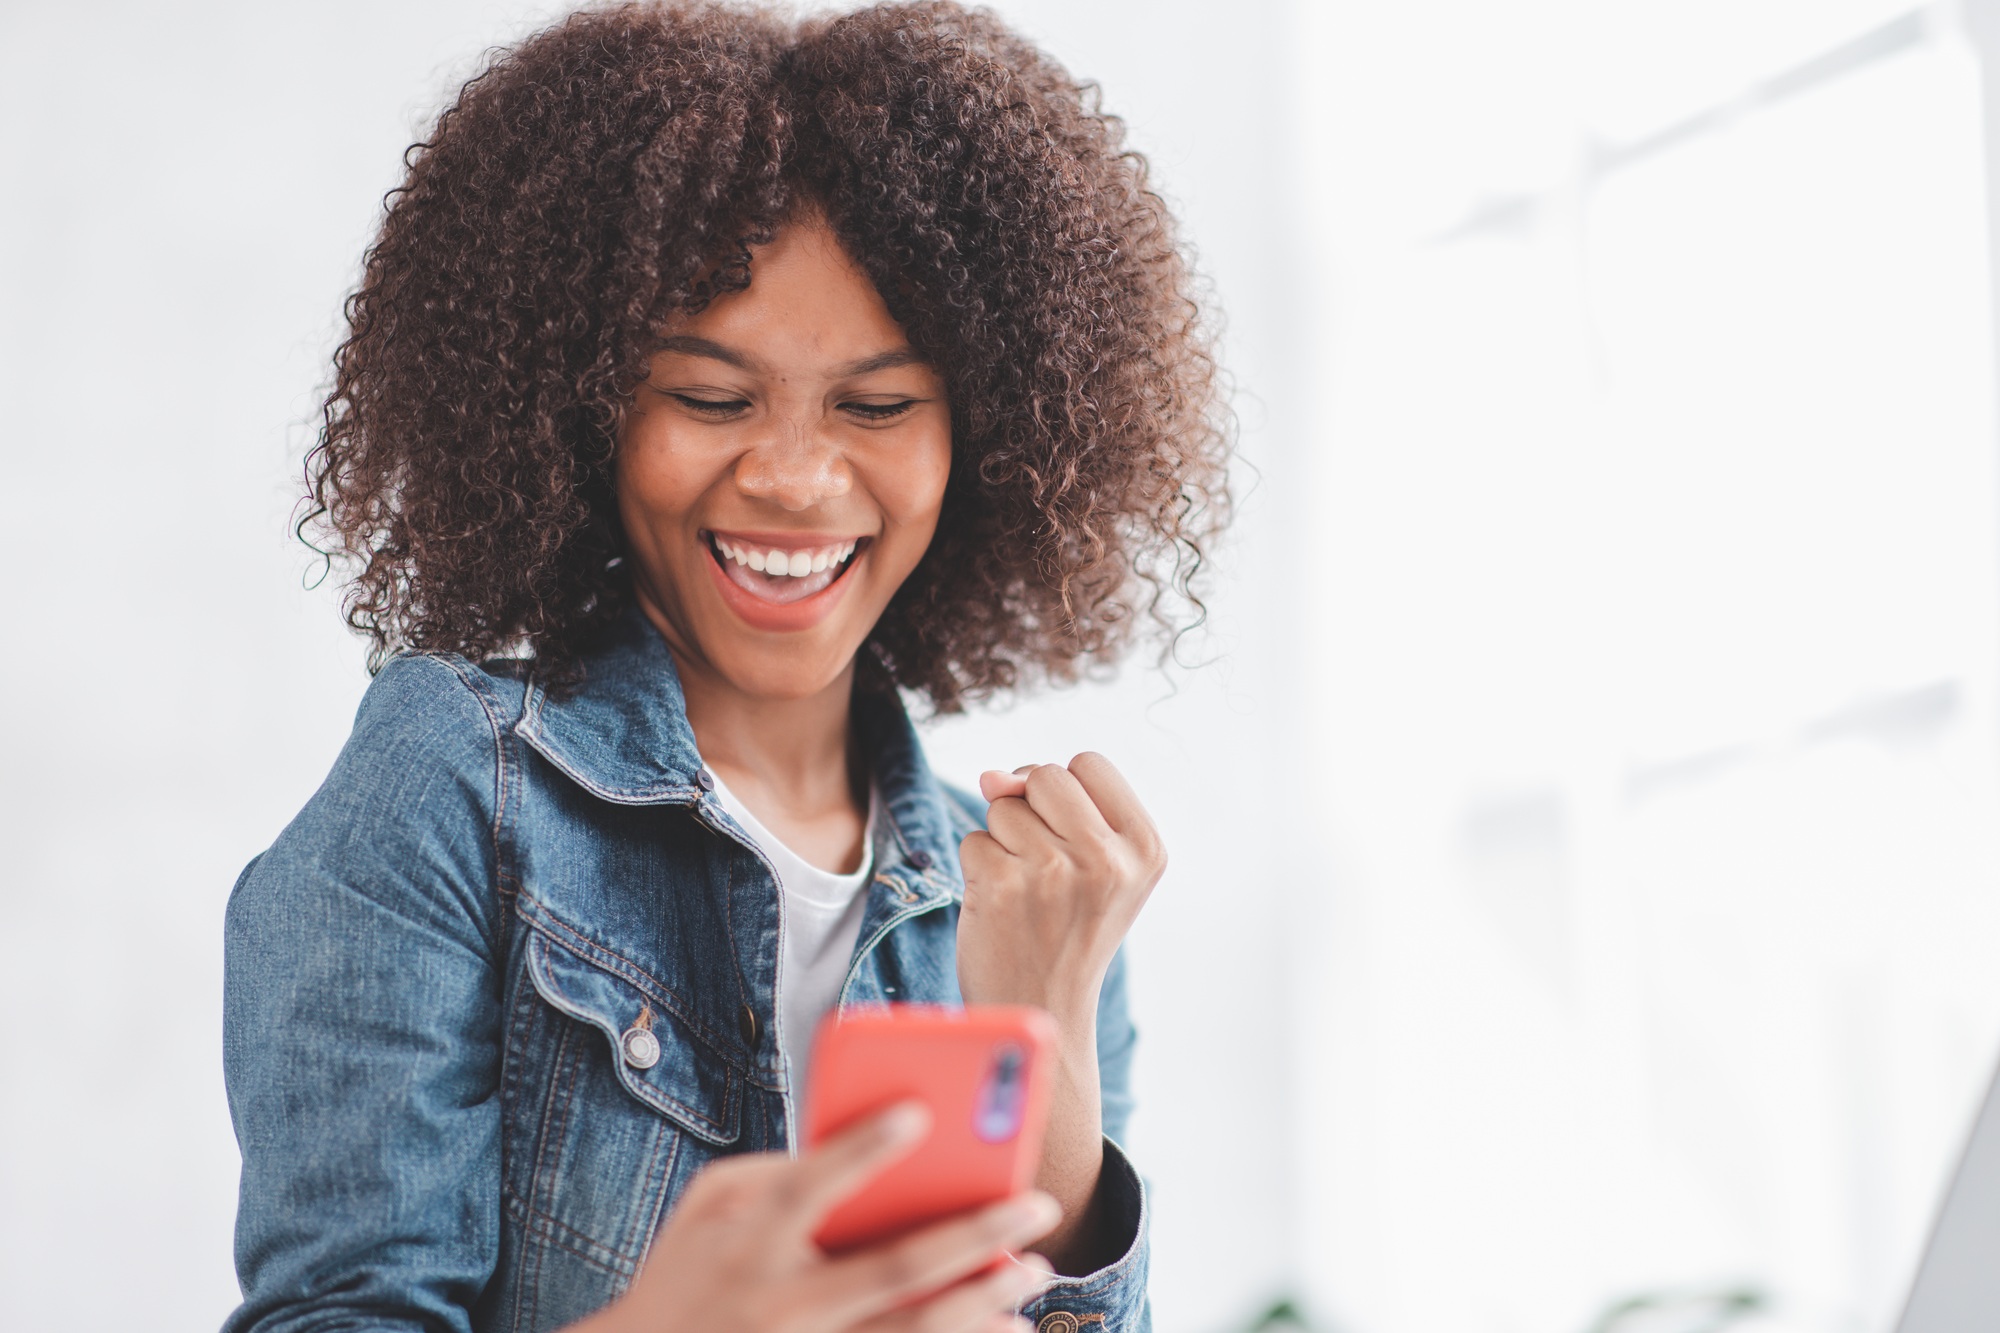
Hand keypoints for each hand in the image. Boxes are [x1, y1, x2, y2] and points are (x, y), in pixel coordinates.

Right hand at [576, 1102, 1057, 1332]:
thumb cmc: (690, 1265)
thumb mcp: (711, 1202)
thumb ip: (781, 1171)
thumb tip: (872, 1154)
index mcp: (747, 1238)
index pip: (809, 1186)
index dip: (860, 1150)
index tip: (919, 1112)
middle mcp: (779, 1301)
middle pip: (889, 1269)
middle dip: (971, 1236)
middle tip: (1038, 1204)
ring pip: (911, 1331)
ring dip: (983, 1302)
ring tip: (1037, 1268)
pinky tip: (1007, 1326)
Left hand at [955, 752, 1164, 1274]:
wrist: (1043, 1011)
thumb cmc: (1067, 932)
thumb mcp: (1096, 867)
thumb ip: (1058, 806)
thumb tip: (994, 775)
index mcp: (1146, 850)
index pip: (1089, 763)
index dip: (1064, 791)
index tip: (1069, 837)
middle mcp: (1107, 860)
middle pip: (1045, 775)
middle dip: (1031, 809)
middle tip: (1044, 869)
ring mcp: (1053, 874)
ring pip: (1004, 806)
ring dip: (1003, 842)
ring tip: (1025, 894)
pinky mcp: (1002, 888)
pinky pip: (973, 839)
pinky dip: (978, 868)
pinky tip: (1000, 907)